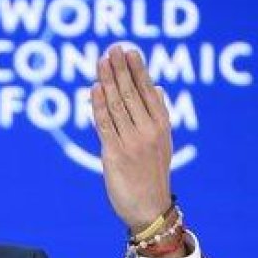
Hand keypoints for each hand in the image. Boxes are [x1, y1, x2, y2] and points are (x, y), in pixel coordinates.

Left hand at [90, 46, 173, 231]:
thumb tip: (157, 87)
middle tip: (112, 48)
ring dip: (108, 80)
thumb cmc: (152, 176)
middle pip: (132, 93)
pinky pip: (105, 124)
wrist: (149, 209)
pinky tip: (95, 88)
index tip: (128, 51)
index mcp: (162, 127)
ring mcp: (132, 142)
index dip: (137, 69)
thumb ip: (157, 115)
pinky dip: (99, 105)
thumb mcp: (163, 143)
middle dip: (120, 69)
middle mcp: (149, 131)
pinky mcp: (115, 154)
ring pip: (117, 104)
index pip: (148, 91)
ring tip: (101, 61)